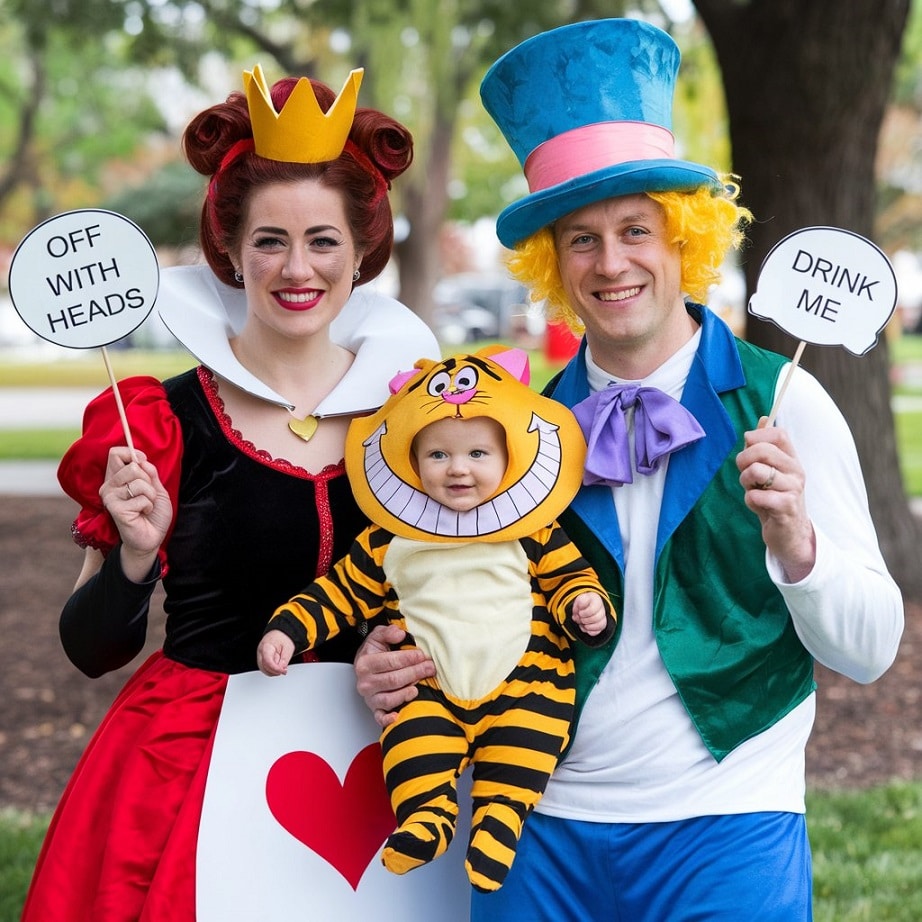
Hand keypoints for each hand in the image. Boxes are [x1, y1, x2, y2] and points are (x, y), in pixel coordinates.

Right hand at [99, 447, 172, 582]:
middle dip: (149, 480)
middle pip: (132, 466)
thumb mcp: (156, 489)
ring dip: (150, 495)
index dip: (133, 454)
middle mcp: (109, 486)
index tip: (144, 463)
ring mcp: (110, 497)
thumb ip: (150, 473)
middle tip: (148, 494)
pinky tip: (142, 514)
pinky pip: (141, 498)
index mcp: (117, 478)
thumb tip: (142, 460)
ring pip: (139, 482)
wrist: (152, 538)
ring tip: (146, 506)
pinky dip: (148, 506)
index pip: (115, 453)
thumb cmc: (153, 514)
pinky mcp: (115, 509)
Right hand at [257, 629, 295, 675]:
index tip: (283, 671)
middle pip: (263, 667)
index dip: (275, 668)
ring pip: (263, 669)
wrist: (280, 633)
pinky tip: (277, 667)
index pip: (267, 661)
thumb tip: (282, 668)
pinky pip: (264, 667)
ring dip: (272, 672)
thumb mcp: (288, 647)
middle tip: (283, 671)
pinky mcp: (261, 658)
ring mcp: (260, 655)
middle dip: (274, 671)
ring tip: (281, 668)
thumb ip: (285, 659)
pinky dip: (271, 669)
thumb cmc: (283, 638)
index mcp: (266, 646)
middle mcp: (260, 651)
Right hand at [354, 624, 435, 727]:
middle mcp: (365, 682)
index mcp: (365, 663)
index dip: (408, 658)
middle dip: (415, 673)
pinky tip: (398, 716)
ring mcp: (370, 697)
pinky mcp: (374, 709)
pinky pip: (380, 717)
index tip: (422, 655)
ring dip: (407, 693)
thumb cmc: (374, 652)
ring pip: (389, 699)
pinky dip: (388, 719)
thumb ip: (388, 632)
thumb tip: (399, 634)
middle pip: (393, 680)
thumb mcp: (378, 636)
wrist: (364, 666)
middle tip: (429, 667)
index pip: (390, 662)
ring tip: (418, 686)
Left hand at [572, 592, 608, 635]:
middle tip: (580, 617)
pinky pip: (597, 632)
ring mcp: (603, 617)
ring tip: (582, 623)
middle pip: (596, 618)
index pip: (592, 610)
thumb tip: (576, 617)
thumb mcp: (577, 601)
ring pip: (599, 625)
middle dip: (584, 620)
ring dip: (587, 626)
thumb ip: (576, 608)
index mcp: (596, 600)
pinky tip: (585, 627)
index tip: (579, 611)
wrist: (587, 604)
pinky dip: (589, 631)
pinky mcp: (601, 625)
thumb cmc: (582, 602)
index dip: (583, 613)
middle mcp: (602, 608)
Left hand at [736, 417, 815, 581]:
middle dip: (743, 461)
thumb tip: (763, 419)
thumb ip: (764, 447)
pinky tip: (757, 506)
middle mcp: (796, 471)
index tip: (748, 448)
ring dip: (745, 482)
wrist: (789, 533)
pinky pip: (755, 496)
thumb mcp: (771, 471)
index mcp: (791, 459)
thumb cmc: (775, 498)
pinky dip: (749, 500)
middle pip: (763, 450)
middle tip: (745, 474)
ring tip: (752, 490)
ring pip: (756, 472)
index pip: (778, 434)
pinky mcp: (786, 507)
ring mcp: (793, 489)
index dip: (757, 437)